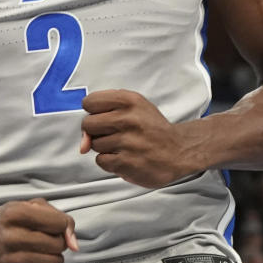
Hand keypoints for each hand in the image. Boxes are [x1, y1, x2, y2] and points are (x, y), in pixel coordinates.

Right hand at [0, 198, 78, 262]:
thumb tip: (74, 245)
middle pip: (58, 244)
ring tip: (38, 254)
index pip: (59, 222)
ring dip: (53, 258)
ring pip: (56, 262)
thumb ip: (57, 217)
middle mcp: (10, 237)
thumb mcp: (28, 208)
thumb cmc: (9, 225)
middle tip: (43, 242)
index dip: (61, 226)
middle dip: (56, 243)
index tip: (52, 228)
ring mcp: (10, 261)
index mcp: (14, 214)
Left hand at [80, 89, 203, 187]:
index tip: (108, 117)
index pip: (89, 102)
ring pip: (94, 144)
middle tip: (116, 133)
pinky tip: (126, 157)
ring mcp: (128, 142)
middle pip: (87, 124)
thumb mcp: (133, 108)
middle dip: (97, 131)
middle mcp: (128, 119)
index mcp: (129, 100)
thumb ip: (102, 115)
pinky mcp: (127, 162)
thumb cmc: (150, 128)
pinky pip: (101, 161)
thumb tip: (83, 144)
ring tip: (125, 146)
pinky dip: (110, 162)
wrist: (179, 151)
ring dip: (105, 148)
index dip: (95, 112)